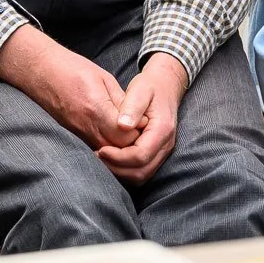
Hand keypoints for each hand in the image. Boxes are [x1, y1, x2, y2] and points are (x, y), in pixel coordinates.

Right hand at [0, 26, 130, 152]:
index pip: (125, 135)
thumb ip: (121, 101)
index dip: (138, 132)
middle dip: (131, 144)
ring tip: (125, 133)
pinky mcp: (71, 135)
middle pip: (116, 149)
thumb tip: (138, 120)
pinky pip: (93, 148)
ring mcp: (76, 133)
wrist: (41, 71)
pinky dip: (105, 147)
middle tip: (137, 130)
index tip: (143, 122)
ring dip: (118, 147)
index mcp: (96, 108)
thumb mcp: (104, 78)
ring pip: (104, 154)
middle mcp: (85, 126)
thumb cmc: (72, 69)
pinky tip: (111, 136)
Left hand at [97, 54, 185, 185]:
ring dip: (120, 172)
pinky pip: (141, 172)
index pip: (141, 155)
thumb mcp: (140, 90)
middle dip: (117, 168)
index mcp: (162, 130)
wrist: (164, 87)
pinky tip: (111, 159)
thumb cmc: (150, 87)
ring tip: (102, 159)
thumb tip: (122, 125)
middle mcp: (166, 145)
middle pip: (141, 172)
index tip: (101, 149)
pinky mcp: (156, 154)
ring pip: (142, 176)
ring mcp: (162, 151)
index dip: (119, 157)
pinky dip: (125, 171)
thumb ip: (132, 107)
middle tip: (97, 156)